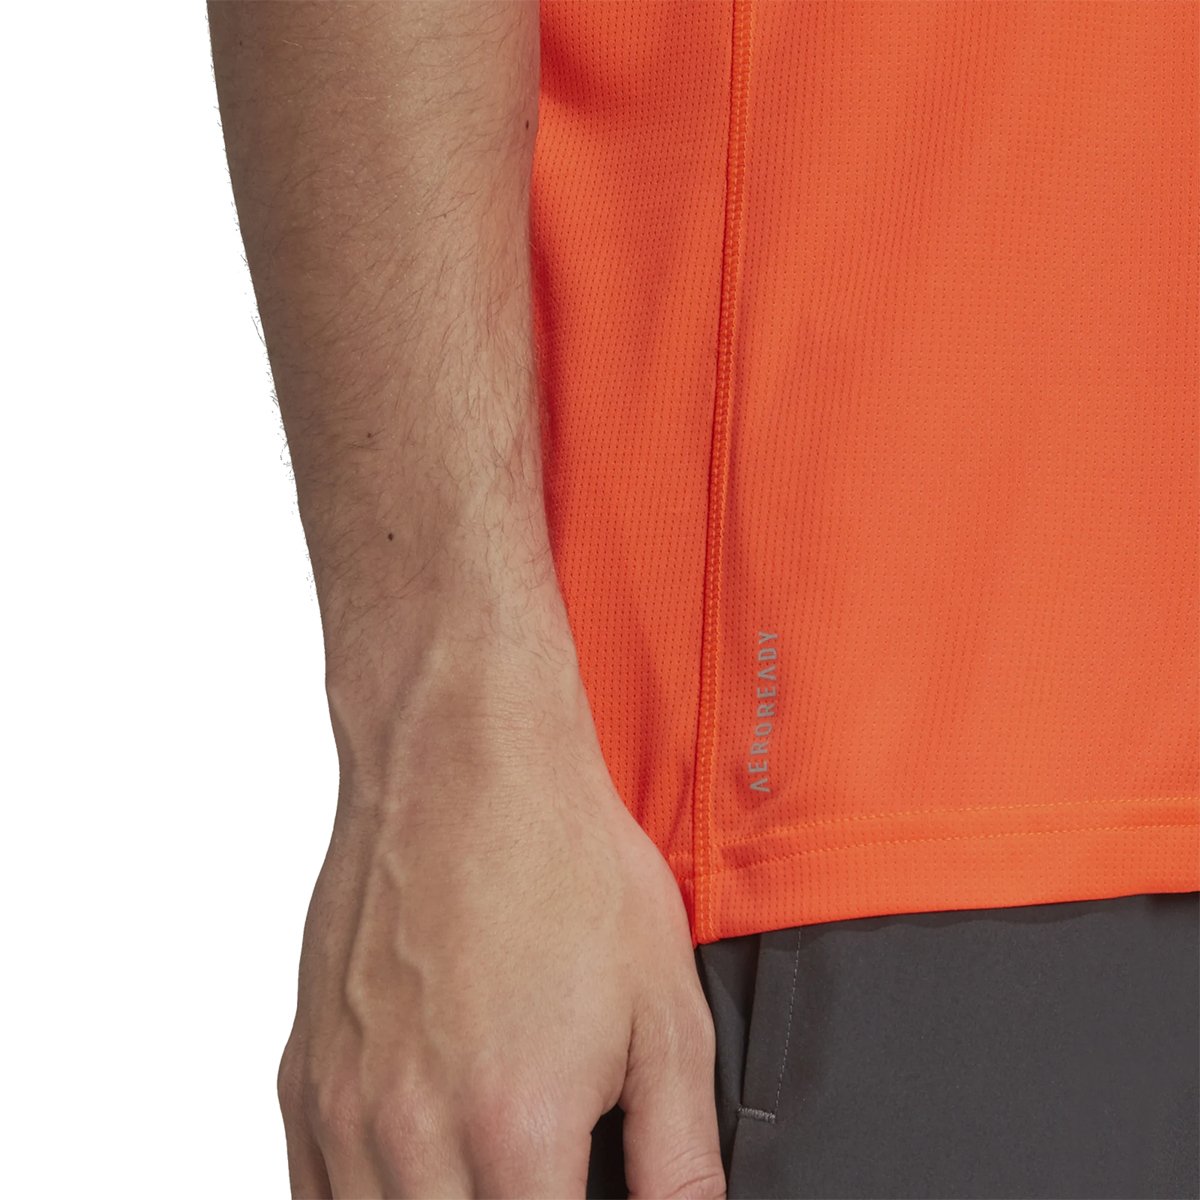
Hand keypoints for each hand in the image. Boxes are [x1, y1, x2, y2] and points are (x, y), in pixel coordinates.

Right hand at [276, 633, 724, 1198]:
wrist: (462, 762)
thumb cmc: (561, 862)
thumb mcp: (665, 1010)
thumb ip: (680, 1157)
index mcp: (516, 1128)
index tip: (585, 1194)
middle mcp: (411, 1132)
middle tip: (543, 1179)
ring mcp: (344, 1107)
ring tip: (491, 1173)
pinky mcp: (305, 1075)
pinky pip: (311, 1196)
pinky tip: (417, 1177)